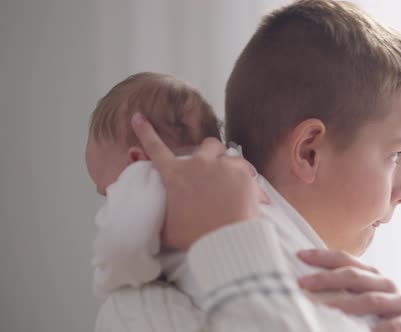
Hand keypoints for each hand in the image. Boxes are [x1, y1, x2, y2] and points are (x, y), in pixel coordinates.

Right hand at [131, 113, 265, 249]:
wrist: (224, 241)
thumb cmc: (194, 237)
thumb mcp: (168, 230)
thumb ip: (161, 219)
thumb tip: (152, 224)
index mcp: (175, 175)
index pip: (155, 148)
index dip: (145, 132)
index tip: (139, 117)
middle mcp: (198, 164)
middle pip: (206, 144)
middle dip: (210, 152)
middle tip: (213, 167)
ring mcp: (222, 166)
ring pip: (229, 154)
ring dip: (230, 166)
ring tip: (234, 184)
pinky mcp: (244, 173)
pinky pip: (248, 171)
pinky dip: (249, 182)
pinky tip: (253, 196)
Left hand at [297, 249, 400, 331]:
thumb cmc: (378, 318)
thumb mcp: (359, 301)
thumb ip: (341, 292)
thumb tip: (306, 287)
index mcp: (371, 275)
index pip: (346, 260)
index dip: (323, 256)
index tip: (300, 255)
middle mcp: (386, 284)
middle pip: (354, 276)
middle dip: (327, 278)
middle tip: (303, 283)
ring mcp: (400, 302)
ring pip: (370, 300)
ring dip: (347, 305)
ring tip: (326, 309)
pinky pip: (392, 326)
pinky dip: (377, 329)